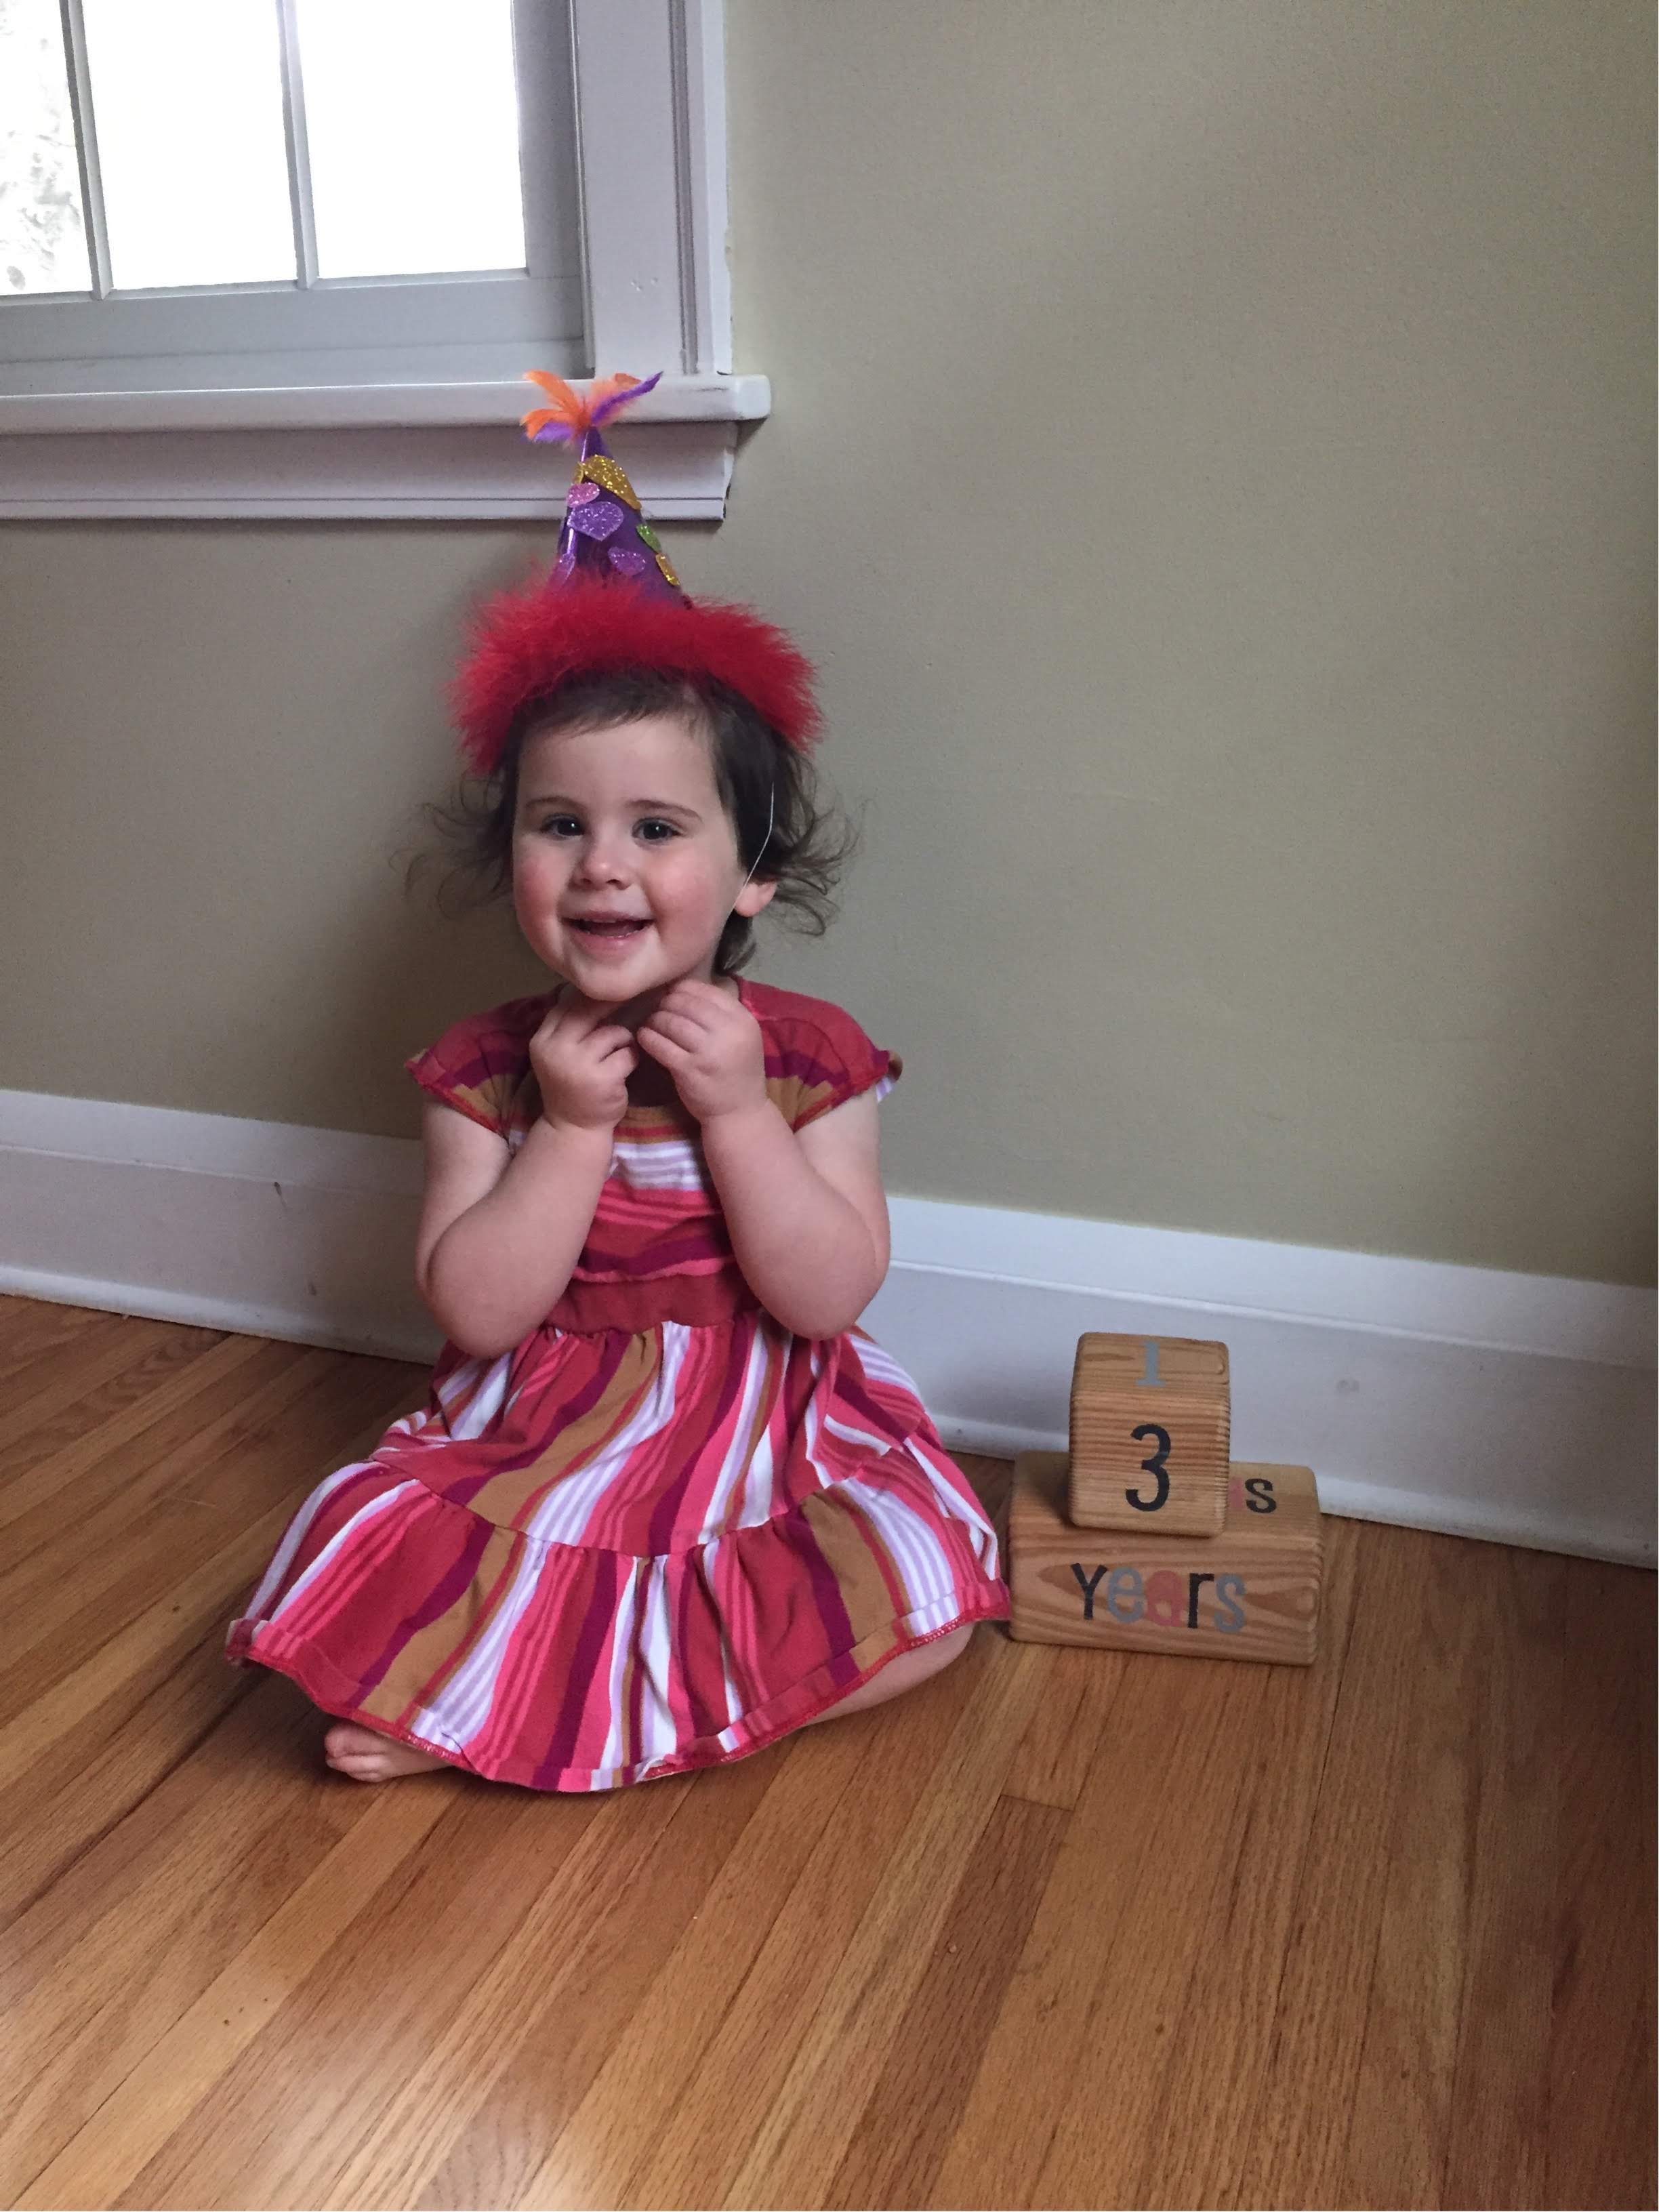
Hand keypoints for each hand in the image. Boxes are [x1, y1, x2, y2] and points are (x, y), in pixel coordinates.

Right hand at [528, 988, 637, 1132]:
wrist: (573, 1129)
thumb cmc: (571, 1086)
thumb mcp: (559, 1054)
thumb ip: (569, 1027)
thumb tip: (595, 990)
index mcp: (541, 1041)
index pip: (566, 1005)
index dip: (590, 995)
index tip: (609, 990)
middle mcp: (555, 1049)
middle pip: (588, 1011)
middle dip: (612, 1004)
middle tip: (632, 998)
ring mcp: (578, 1064)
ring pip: (613, 1033)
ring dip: (624, 1040)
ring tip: (619, 1054)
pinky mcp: (601, 1079)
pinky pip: (627, 1054)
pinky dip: (631, 1058)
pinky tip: (625, 1069)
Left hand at [635, 979, 768, 1125]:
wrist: (740, 1112)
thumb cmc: (737, 1071)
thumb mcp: (741, 1037)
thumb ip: (721, 1014)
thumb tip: (683, 989)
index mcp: (743, 1020)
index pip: (706, 991)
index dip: (683, 990)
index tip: (672, 996)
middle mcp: (728, 1033)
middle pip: (686, 1003)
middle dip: (667, 1003)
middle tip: (658, 1010)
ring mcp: (708, 1052)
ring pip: (671, 1022)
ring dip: (655, 1019)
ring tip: (651, 1023)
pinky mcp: (688, 1070)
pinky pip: (660, 1045)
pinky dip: (648, 1037)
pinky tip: (644, 1037)